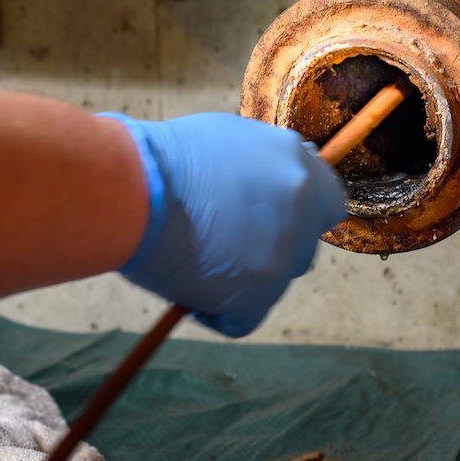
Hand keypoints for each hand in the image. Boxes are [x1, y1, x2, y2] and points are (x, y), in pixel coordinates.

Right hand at [102, 112, 345, 336]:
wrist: (133, 188)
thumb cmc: (164, 159)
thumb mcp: (229, 142)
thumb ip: (261, 167)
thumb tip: (265, 186)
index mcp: (297, 163)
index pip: (326, 202)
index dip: (296, 215)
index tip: (266, 219)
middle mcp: (301, 206)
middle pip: (301, 247)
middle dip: (268, 249)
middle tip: (222, 242)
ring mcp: (282, 253)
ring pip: (271, 284)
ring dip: (241, 279)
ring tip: (193, 258)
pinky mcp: (257, 295)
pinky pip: (242, 319)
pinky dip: (216, 312)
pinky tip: (187, 285)